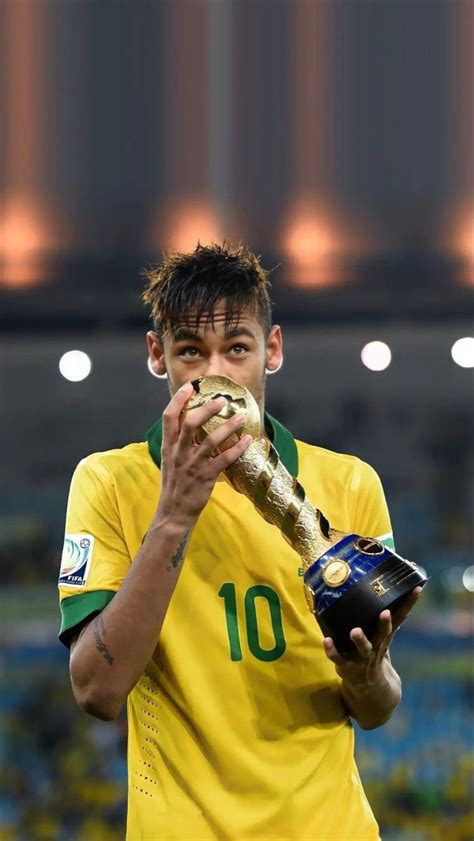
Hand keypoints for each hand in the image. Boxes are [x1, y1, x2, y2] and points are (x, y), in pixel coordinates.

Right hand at [156, 382, 252, 525]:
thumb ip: (177, 441)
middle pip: (191, 423)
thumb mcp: (169, 459)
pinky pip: (224, 460)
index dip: (178, 400)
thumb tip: (188, 420)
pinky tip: (247, 441)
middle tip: (222, 400)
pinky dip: (237, 449)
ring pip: (211, 440)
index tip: (190, 387)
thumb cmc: (174, 483)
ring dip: (228, 426)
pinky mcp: (205, 477)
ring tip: (241, 417)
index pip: (168, 417)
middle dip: (207, 408)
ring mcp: (192, 465)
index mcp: (168, 446)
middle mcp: (179, 453)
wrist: (173, 512)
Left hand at [323, 586, 422, 686]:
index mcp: (385, 636)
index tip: (416, 589)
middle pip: (383, 634)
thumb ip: (387, 620)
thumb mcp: (384, 638)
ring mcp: (361, 658)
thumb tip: (393, 592)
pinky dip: (332, 650)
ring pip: (363, 649)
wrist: (370, 690)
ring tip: (355, 631)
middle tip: (385, 613)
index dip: (408, 604)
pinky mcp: (346, 666)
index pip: (400, 618)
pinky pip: (338, 658)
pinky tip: (327, 640)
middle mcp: (376, 646)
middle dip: (384, 624)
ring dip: (360, 640)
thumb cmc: (374, 654)